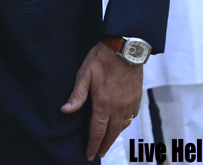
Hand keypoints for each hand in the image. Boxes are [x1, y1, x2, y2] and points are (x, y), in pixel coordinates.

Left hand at [61, 42, 143, 160]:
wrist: (126, 49)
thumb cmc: (102, 59)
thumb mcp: (84, 74)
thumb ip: (76, 95)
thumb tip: (65, 111)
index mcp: (103, 104)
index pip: (97, 132)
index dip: (93, 145)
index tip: (89, 155)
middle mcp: (118, 108)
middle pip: (111, 134)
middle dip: (104, 146)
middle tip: (99, 154)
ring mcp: (129, 104)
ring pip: (122, 127)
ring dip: (114, 136)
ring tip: (108, 142)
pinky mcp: (137, 98)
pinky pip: (131, 117)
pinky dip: (125, 124)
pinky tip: (121, 124)